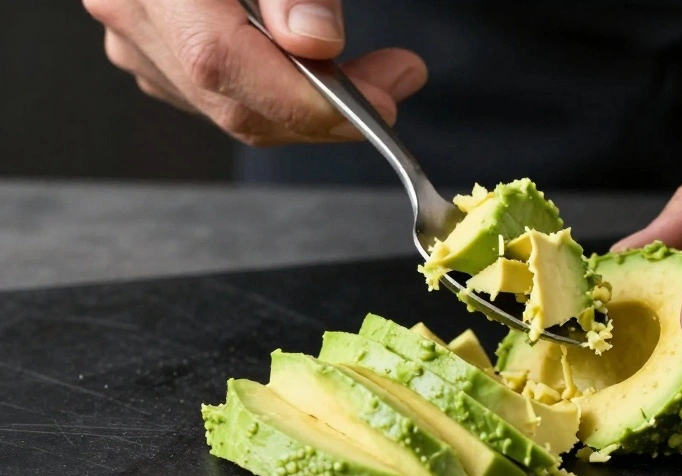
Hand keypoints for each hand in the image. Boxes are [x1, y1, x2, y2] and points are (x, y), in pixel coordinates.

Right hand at [83, 0, 426, 144]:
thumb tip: (314, 42)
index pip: (218, 60)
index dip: (301, 98)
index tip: (377, 104)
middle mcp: (132, 11)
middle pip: (231, 100)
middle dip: (327, 110)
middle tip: (399, 81)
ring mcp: (138, 39)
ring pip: (232, 109)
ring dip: (314, 107)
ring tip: (381, 74)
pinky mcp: (156, 53)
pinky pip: (225, 98)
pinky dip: (284, 97)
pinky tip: (327, 72)